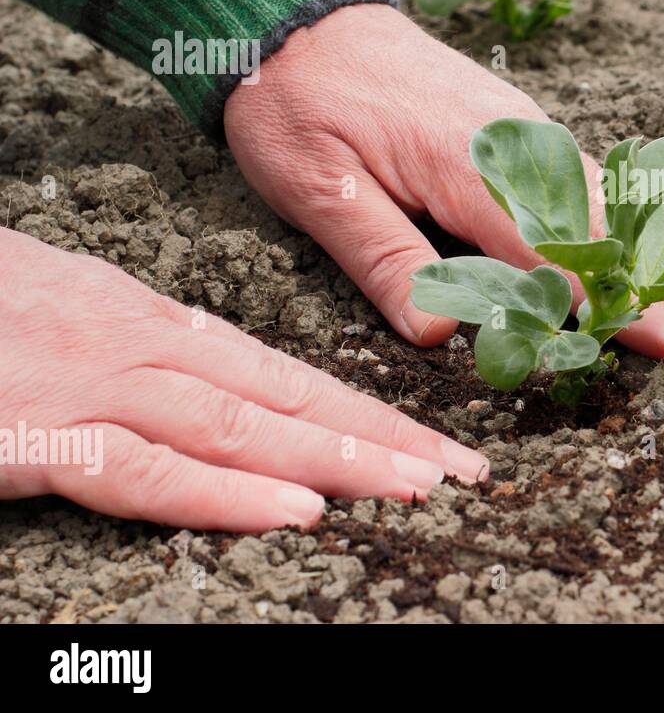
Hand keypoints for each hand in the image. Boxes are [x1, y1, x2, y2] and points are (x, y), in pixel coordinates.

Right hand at [0, 227, 488, 531]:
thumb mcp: (71, 308)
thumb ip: (145, 346)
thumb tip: (218, 375)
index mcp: (152, 323)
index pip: (283, 372)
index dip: (362, 410)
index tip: (430, 440)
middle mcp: (140, 347)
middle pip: (286, 398)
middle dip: (381, 438)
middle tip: (463, 469)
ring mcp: (90, 385)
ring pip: (240, 426)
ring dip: (336, 461)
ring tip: (416, 486)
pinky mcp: (31, 432)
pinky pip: (142, 470)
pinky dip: (222, 493)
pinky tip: (293, 511)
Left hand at [224, 3, 663, 355]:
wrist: (300, 14)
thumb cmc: (299, 101)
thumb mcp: (315, 186)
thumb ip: (381, 255)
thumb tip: (440, 334)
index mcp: (470, 166)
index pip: (555, 251)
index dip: (614, 303)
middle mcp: (518, 148)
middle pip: (612, 227)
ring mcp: (527, 136)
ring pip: (615, 204)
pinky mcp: (523, 133)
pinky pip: (594, 182)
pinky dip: (643, 221)